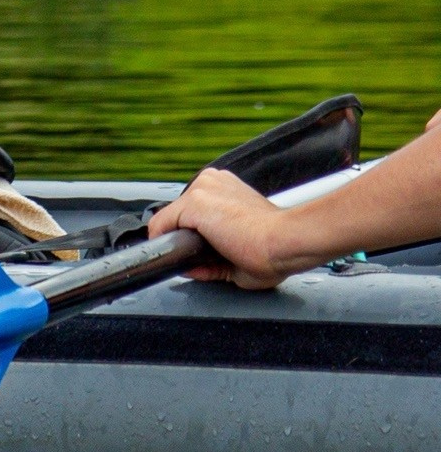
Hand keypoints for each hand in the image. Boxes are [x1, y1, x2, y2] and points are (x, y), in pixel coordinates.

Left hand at [148, 167, 304, 288]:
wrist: (288, 242)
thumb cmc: (276, 248)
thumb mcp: (239, 253)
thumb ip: (211, 261)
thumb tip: (191, 268)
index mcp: (226, 189)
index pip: (194, 212)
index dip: (195, 237)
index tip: (203, 254)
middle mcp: (212, 183)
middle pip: (181, 216)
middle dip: (188, 240)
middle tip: (204, 260)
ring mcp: (202, 190)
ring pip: (172, 220)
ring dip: (180, 243)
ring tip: (198, 260)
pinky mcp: (194, 202)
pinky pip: (161, 225)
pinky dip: (165, 244)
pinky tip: (178, 256)